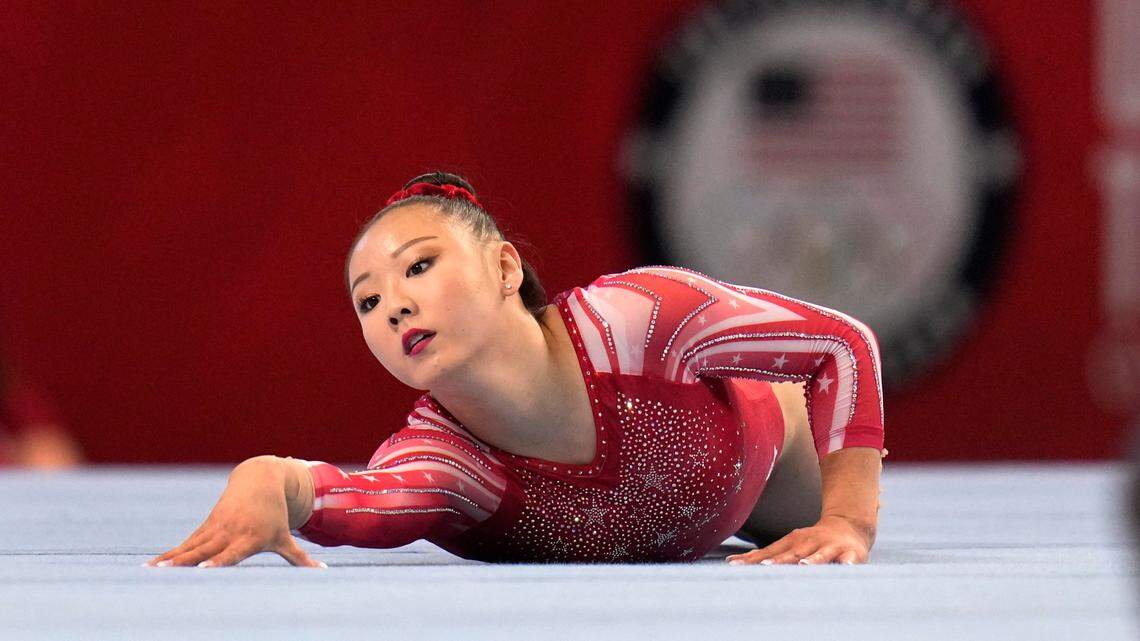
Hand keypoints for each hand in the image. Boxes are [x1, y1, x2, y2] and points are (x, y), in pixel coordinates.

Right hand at [146, 456, 324, 568]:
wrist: (260, 480)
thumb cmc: (275, 515)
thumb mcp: (285, 536)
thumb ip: (299, 557)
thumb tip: (322, 570)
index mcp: (249, 539)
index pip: (231, 554)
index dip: (218, 562)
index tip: (204, 570)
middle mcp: (229, 533)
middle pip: (205, 551)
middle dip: (186, 562)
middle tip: (167, 573)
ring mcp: (215, 529)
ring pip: (190, 547)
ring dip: (171, 560)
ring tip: (151, 572)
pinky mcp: (205, 527)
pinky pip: (186, 544)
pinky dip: (170, 555)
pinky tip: (152, 567)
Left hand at [725, 515, 873, 565]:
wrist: (848, 527)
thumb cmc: (810, 542)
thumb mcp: (788, 546)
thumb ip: (764, 555)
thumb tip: (731, 562)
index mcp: (792, 542)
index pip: (769, 552)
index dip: (752, 559)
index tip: (735, 565)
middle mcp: (809, 543)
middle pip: (792, 553)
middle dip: (779, 561)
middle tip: (764, 568)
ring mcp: (830, 547)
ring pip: (820, 555)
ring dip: (812, 561)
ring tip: (804, 566)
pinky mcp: (850, 554)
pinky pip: (849, 560)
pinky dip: (848, 564)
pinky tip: (847, 568)